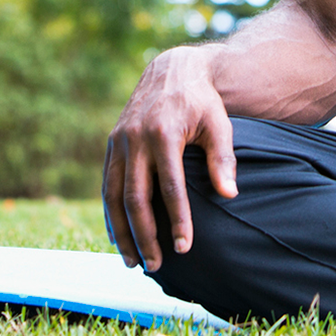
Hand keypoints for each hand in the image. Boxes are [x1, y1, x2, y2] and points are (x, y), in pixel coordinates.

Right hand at [103, 47, 238, 270]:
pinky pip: (106, 184)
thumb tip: (230, 195)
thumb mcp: (218, 123)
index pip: (170, 188)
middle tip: (156, 265)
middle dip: (144, 235)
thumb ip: (223, 158)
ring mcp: (119, 141)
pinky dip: (110, 214)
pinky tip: (118, 237)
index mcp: (163, 134)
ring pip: (113, 196)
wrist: (171, 70)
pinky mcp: (112, 144)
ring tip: (133, 261)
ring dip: (121, 232)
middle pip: (135, 198)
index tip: (183, 248)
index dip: (177, 220)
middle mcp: (135, 139)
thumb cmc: (201, 101)